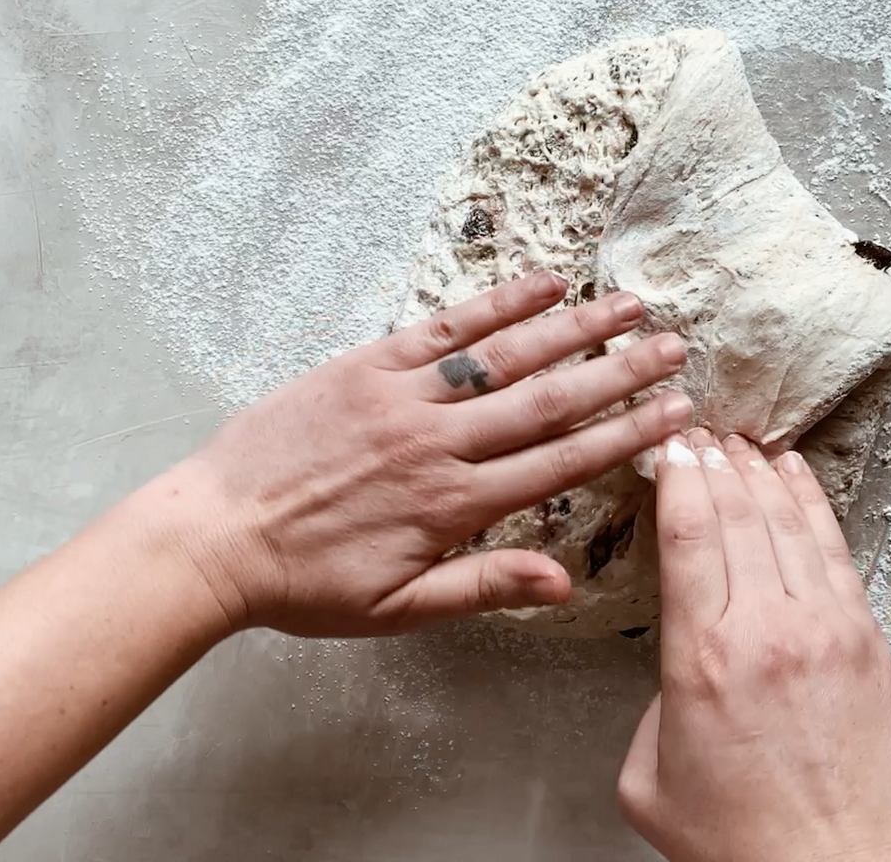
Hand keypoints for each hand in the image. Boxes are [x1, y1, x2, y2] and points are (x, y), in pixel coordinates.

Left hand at [141, 272, 692, 636]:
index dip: (628, 433)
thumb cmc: (307, 584)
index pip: (562, 462)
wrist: (213, 537)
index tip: (677, 409)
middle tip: (675, 346)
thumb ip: (485, 587)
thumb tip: (566, 582)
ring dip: (574, 329)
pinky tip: (543, 283)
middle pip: (549, 400)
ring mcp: (404, 397)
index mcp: (454, 505)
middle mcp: (440, 443)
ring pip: (505, 357)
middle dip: (620, 372)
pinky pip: (443, 329)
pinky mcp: (366, 365)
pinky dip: (496, 304)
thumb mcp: (397, 607)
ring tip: (628, 306)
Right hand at [617, 429, 890, 861]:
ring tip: (741, 441)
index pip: (689, 535)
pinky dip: (812, 503)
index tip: (670, 450)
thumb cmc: (746, 842)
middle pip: (738, 513)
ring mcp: (824, 627)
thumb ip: (656, 705)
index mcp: (702, 657)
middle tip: (699, 433)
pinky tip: (796, 477)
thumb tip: (681, 669)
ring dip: (761, 472)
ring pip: (787, 521)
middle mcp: (766, 628)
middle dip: (714, 463)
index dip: (679, 478)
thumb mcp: (651, 780)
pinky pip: (835, 549)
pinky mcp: (866, 638)